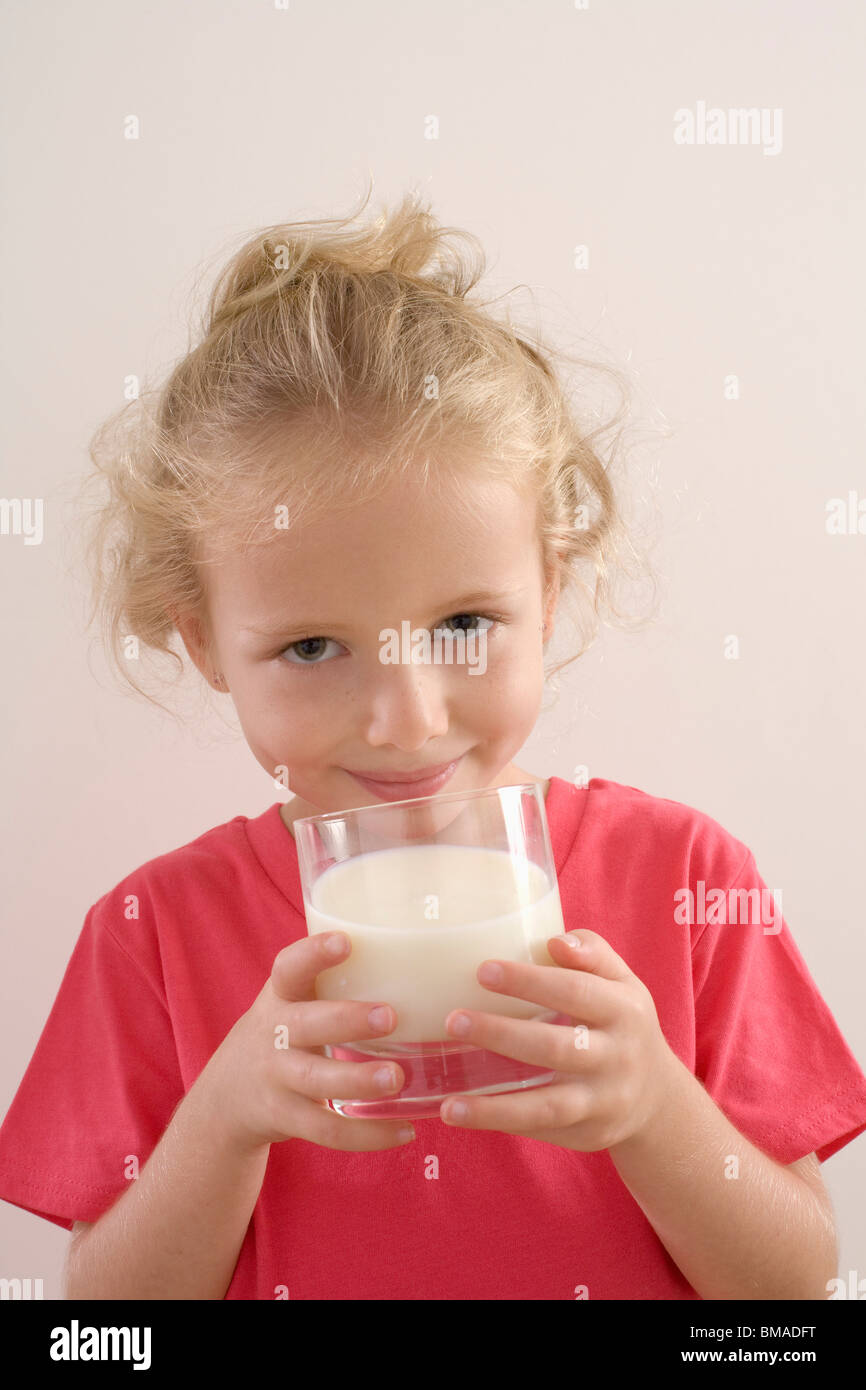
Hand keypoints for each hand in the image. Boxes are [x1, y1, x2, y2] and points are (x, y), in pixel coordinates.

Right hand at [196, 932, 413, 1154]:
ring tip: (398, 1078)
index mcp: (280, 996)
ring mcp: (276, 1078)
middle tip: (390, 1017)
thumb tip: (419, 958)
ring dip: (358, 1080)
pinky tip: (405, 1131)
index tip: (346, 942)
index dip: (315, 954)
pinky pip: (326, 1130)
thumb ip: (334, 981)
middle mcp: (273, 1034)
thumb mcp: (293, 1001)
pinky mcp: (285, 1117)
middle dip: (346, 1020)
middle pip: (306, 1024)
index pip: (290, 967)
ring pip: (316, 1081)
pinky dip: (367, 1134)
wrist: (227, 1095)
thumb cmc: (285, 1032)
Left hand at [439, 929, 680, 1151]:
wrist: (657, 1097)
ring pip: (548, 1106)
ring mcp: (603, 1101)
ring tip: (449, 1103)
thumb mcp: (621, 982)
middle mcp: (618, 1058)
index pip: (575, 991)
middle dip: (502, 1035)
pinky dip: (501, 1122)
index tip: (483, 970)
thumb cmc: (622, 1023)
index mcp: (625, 1010)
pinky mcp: (588, 1134)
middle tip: (454, 1020)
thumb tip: (554, 942)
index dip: (530, 982)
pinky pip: (541, 1130)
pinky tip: (460, 1114)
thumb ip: (592, 953)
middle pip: (556, 1048)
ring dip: (495, 1106)